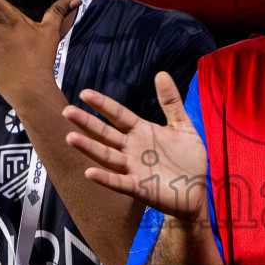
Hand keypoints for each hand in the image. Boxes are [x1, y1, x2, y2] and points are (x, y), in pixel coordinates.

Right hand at [64, 72, 209, 220]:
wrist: (197, 190)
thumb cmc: (188, 159)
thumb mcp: (183, 126)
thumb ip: (171, 102)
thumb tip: (161, 74)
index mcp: (141, 131)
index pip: (118, 114)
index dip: (103, 104)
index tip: (85, 93)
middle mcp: (132, 148)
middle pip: (105, 133)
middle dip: (87, 123)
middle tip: (67, 111)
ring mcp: (133, 168)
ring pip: (106, 156)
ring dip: (89, 147)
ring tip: (70, 138)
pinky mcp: (139, 187)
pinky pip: (119, 182)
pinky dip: (105, 178)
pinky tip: (89, 172)